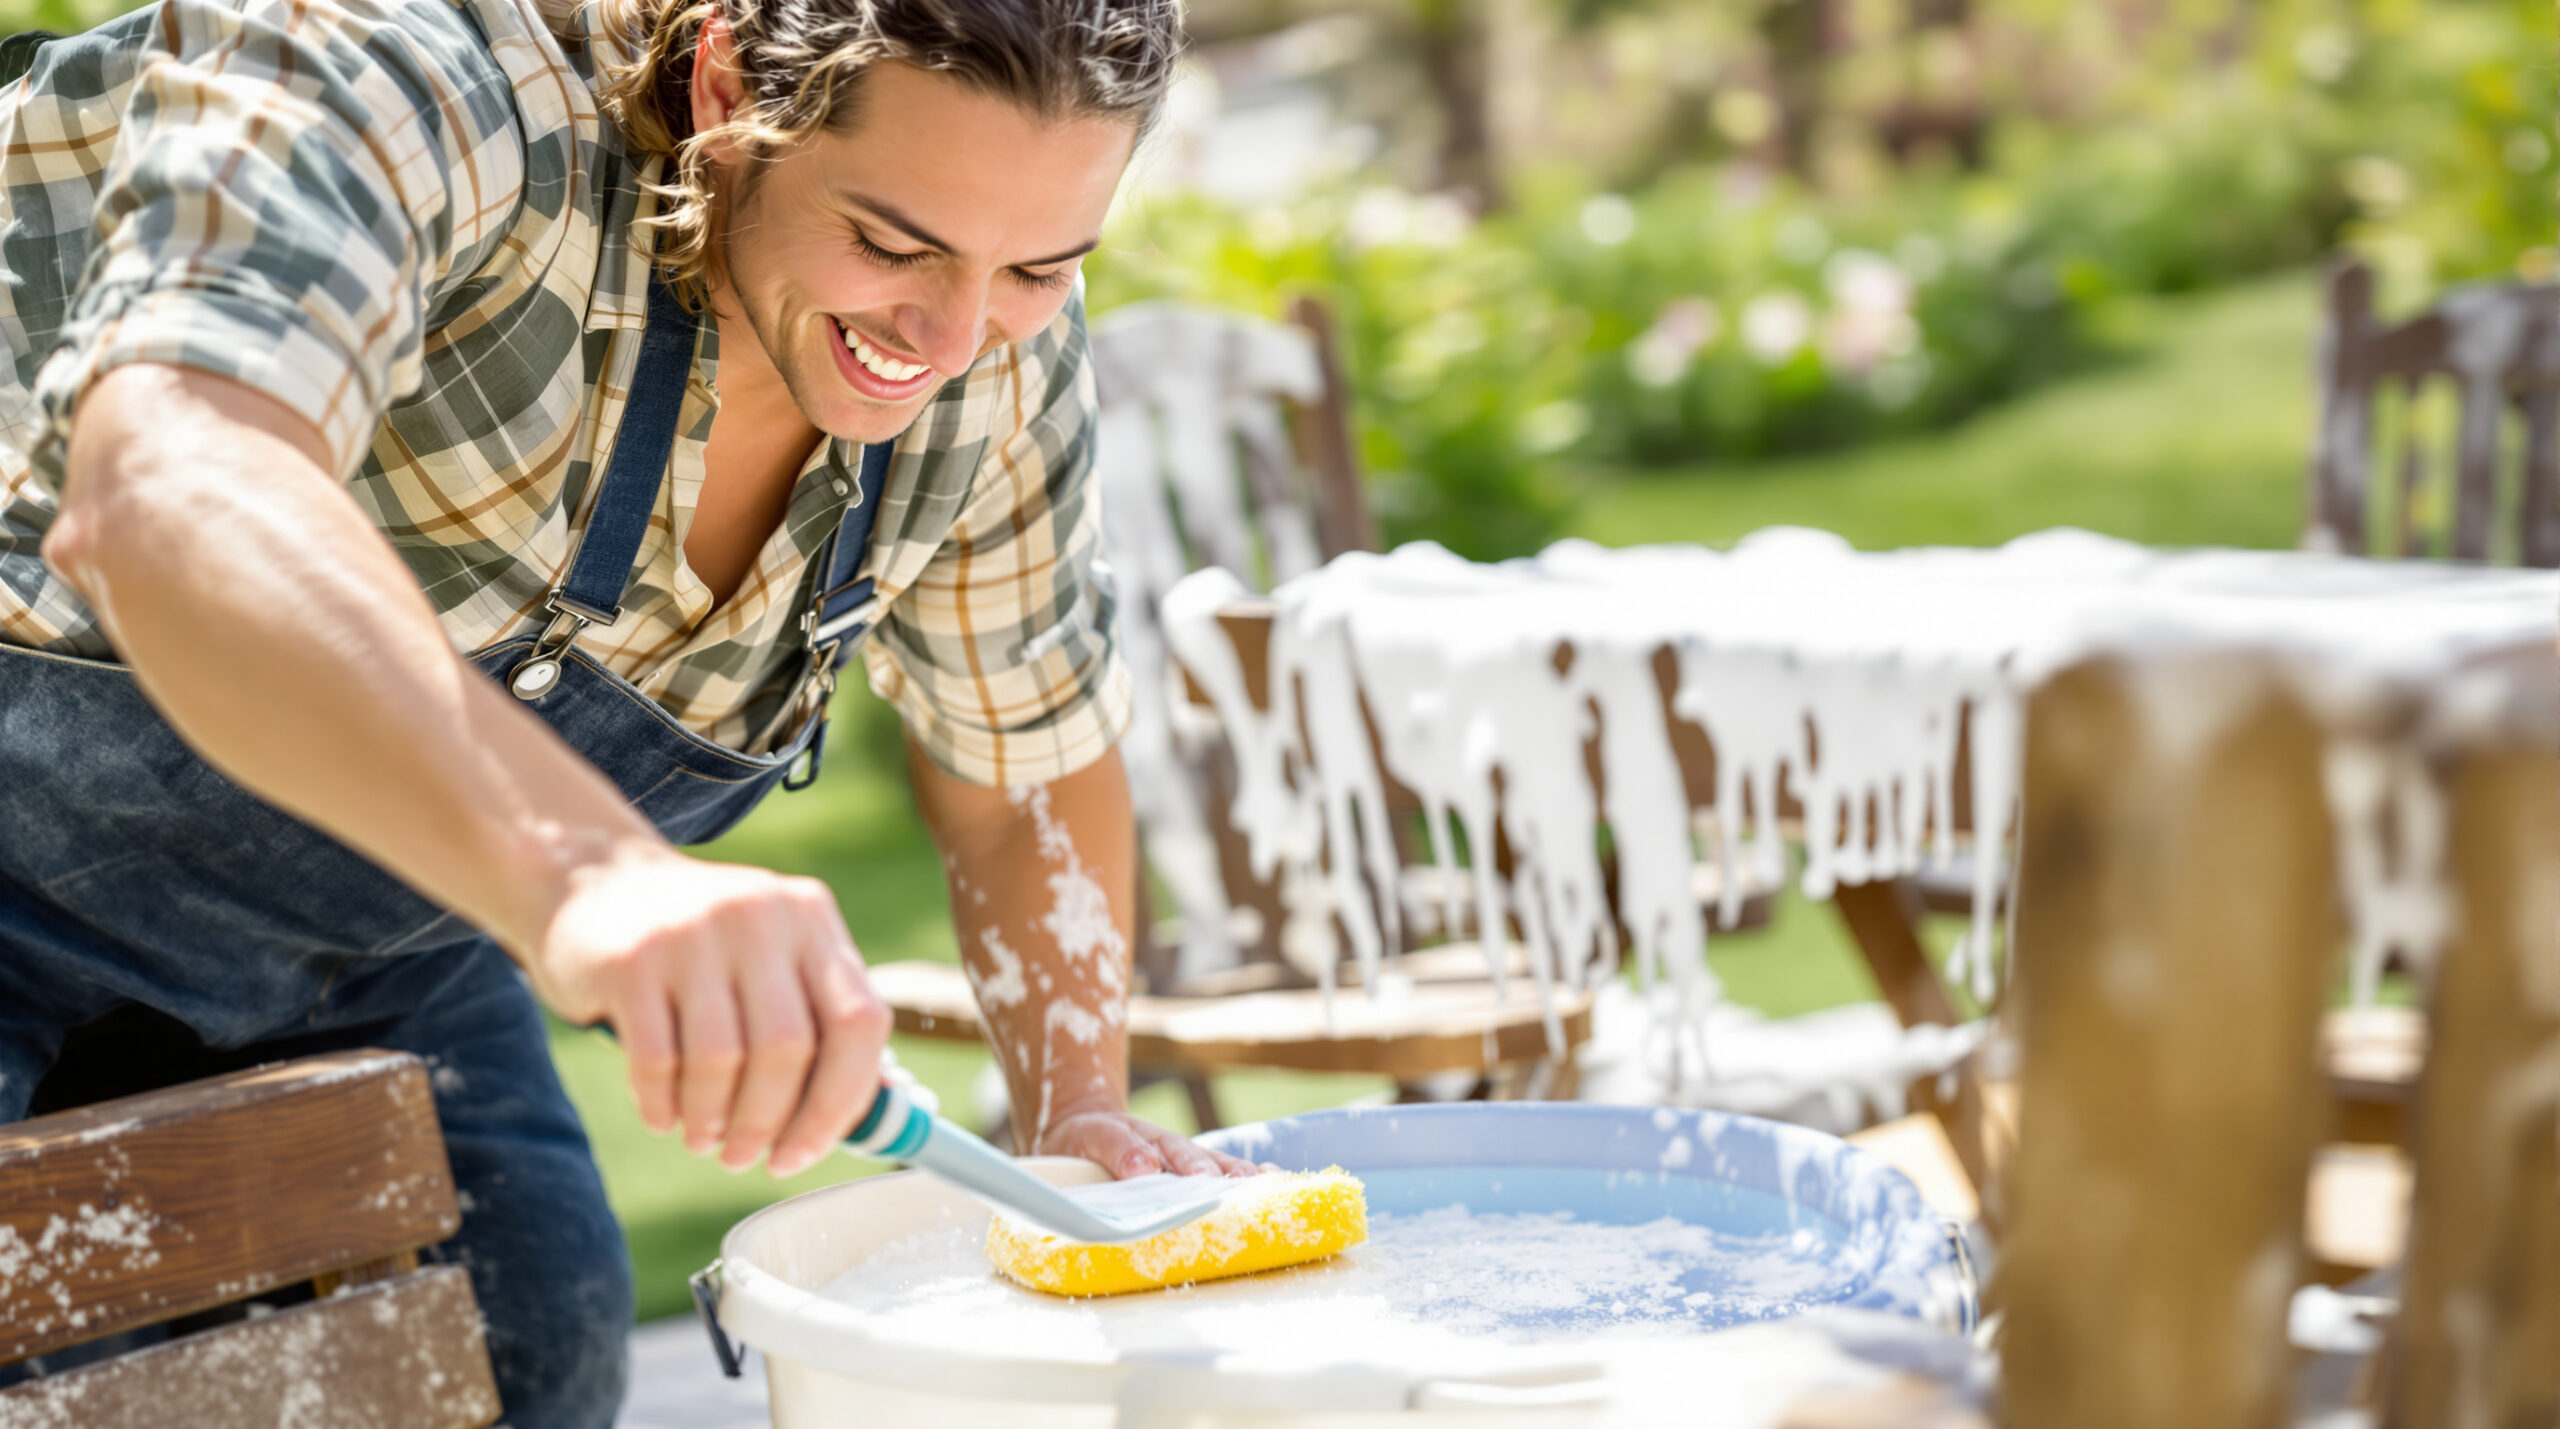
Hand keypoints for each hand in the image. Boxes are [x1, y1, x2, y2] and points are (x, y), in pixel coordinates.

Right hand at [532, 845, 889, 1176]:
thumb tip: (864, 1117)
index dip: (840, 1102)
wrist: (595, 880)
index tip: (805, 1151)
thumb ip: (818, 1020)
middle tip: (745, 1158)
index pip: (859, 1021)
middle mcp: (760, 916)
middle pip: (789, 1048)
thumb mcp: (771, 955)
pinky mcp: (632, 959)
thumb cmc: (702, 947)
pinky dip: (663, 1105)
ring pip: (722, 1059)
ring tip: (703, 1138)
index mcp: (812, 917)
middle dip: (768, 1122)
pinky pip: (657, 1059)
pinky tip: (663, 1116)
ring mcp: (693, 932)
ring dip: (713, 1120)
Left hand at [1036, 1107, 1264, 1178]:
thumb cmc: (1087, 1139)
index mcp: (1152, 1142)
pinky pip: (1220, 1178)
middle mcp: (1176, 1152)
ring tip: (1269, 1183)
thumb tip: (1147, 1167)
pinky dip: (1245, 1180)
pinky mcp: (1190, 1180)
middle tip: (1246, 1185)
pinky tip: (1272, 1179)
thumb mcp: (1093, 1135)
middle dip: (1225, 1175)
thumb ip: (1118, 1149)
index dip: (1190, 1167)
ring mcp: (1186, 1166)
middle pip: (1205, 1163)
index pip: (1174, 1155)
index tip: (1206, 1178)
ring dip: (1241, 1179)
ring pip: (1219, 1169)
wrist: (1083, 1135)